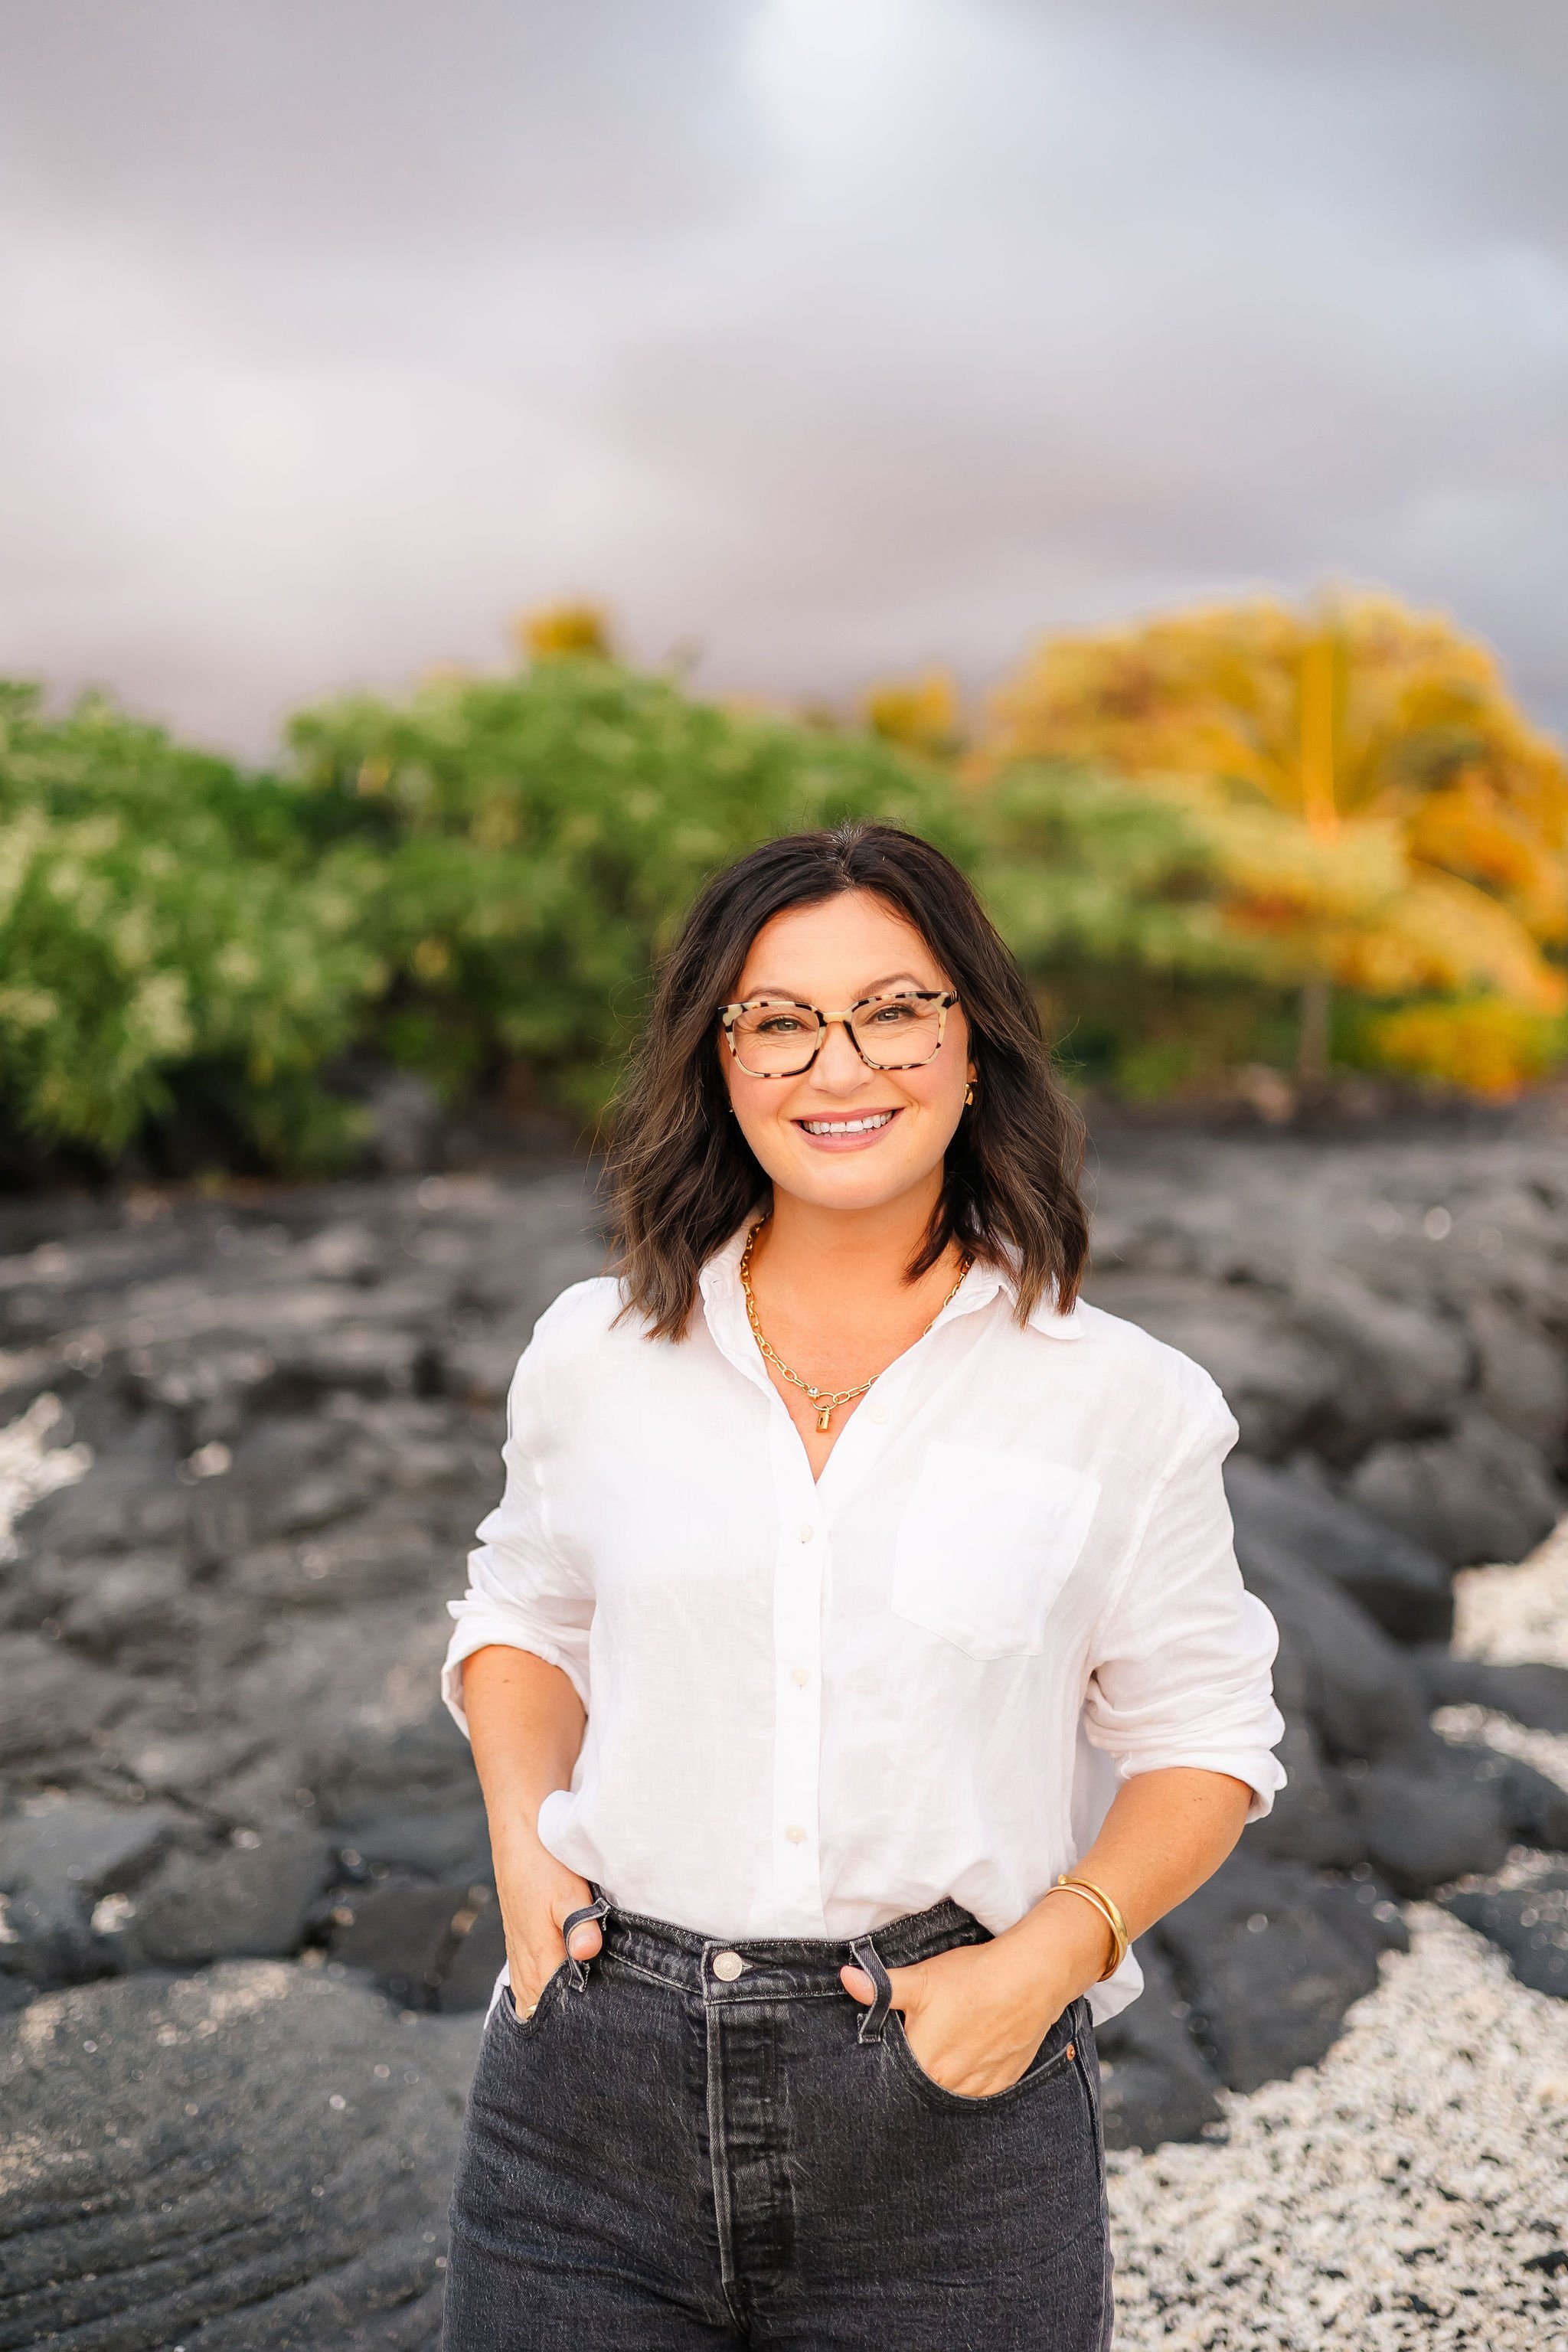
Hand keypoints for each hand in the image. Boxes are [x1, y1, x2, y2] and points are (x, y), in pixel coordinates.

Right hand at [491, 1833, 600, 2013]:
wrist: (519, 1831)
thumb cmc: (545, 1862)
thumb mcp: (568, 1890)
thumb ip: (579, 1924)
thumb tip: (586, 1953)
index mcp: (538, 1956)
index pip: (553, 2007)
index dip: (575, 2018)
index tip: (598, 2023)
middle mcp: (524, 1961)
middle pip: (538, 2008)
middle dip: (560, 2018)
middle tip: (592, 2025)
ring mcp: (518, 1951)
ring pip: (529, 1994)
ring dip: (547, 2005)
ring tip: (575, 2016)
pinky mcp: (518, 1938)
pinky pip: (524, 1978)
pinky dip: (539, 1988)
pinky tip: (552, 1988)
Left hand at [840, 1902, 1107, 2098]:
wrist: (1030, 1978)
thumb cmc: (973, 1977)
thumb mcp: (922, 1979)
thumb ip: (881, 1988)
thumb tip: (846, 1979)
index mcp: (924, 2064)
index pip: (892, 2078)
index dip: (888, 2065)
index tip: (888, 2053)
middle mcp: (949, 2085)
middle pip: (920, 2088)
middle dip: (914, 2072)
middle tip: (921, 2044)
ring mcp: (978, 2088)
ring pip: (948, 2092)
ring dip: (942, 2078)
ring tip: (945, 2049)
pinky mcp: (1001, 2084)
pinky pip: (975, 2092)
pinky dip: (967, 2079)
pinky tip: (968, 2055)